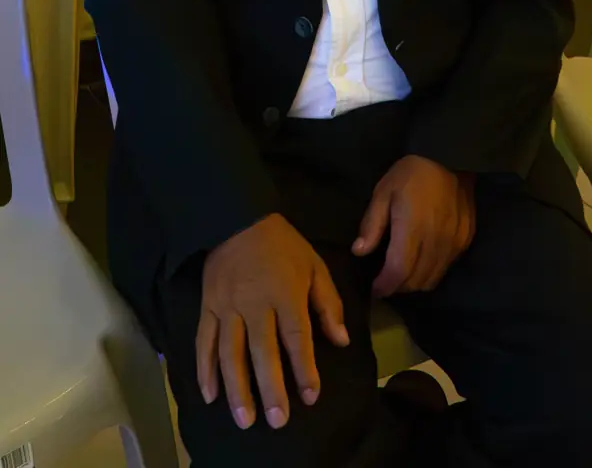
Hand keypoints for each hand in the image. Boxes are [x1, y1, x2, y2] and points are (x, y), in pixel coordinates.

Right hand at [196, 214, 348, 430]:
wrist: (238, 217)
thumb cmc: (282, 244)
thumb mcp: (314, 265)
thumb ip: (327, 303)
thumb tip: (340, 340)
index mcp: (285, 292)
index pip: (297, 337)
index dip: (304, 368)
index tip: (310, 396)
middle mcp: (255, 303)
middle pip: (262, 351)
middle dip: (271, 388)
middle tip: (277, 421)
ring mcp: (227, 306)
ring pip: (230, 353)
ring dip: (237, 388)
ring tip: (244, 418)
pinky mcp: (207, 306)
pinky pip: (204, 341)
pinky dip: (204, 369)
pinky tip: (210, 395)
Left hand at [352, 155, 475, 297]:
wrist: (450, 157)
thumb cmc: (412, 172)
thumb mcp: (383, 191)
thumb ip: (372, 224)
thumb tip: (359, 252)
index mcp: (412, 229)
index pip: (399, 272)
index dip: (386, 285)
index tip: (375, 289)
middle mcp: (436, 241)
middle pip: (417, 281)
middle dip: (398, 287)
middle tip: (386, 281)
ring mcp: (454, 242)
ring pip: (433, 278)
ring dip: (416, 282)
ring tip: (403, 274)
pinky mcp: (466, 239)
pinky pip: (447, 267)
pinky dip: (432, 271)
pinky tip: (423, 260)